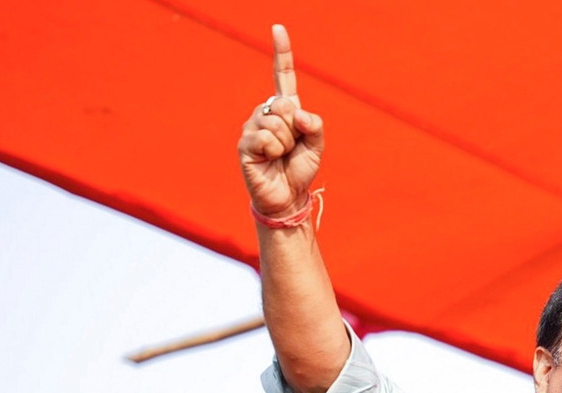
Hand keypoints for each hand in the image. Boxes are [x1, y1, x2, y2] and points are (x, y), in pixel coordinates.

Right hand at [238, 24, 324, 218]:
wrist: (287, 196)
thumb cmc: (299, 169)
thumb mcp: (317, 145)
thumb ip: (314, 124)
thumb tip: (297, 113)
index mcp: (285, 109)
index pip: (282, 76)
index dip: (281, 52)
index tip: (278, 28)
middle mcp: (266, 112)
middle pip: (285, 105)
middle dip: (295, 129)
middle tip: (291, 147)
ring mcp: (252, 126)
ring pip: (277, 123)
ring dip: (286, 143)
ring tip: (281, 156)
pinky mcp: (244, 143)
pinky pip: (266, 138)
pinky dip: (275, 151)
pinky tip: (270, 160)